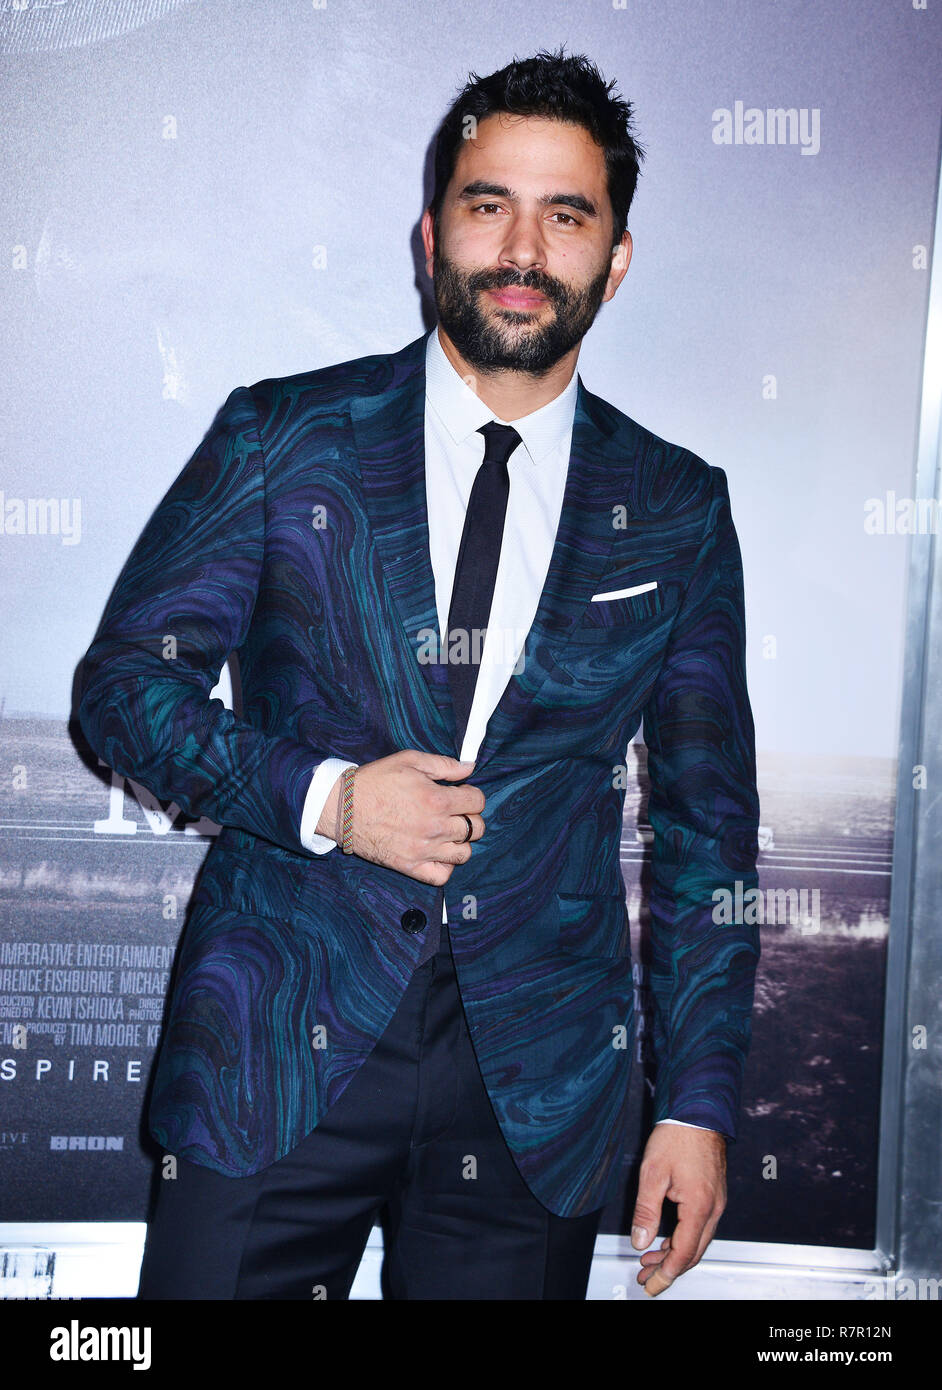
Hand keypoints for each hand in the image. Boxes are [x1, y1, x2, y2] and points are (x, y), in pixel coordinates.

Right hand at [316, 750, 484, 884]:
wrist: (343, 808)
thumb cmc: (375, 781)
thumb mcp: (409, 760)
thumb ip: (444, 765)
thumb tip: (471, 767)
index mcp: (436, 799)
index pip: (477, 802)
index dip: (472, 795)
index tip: (461, 794)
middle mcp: (434, 827)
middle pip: (476, 828)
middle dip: (470, 817)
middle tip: (456, 812)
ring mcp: (423, 850)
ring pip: (465, 854)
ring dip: (461, 842)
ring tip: (447, 832)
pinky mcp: (409, 866)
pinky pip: (442, 876)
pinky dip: (446, 866)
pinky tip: (438, 852)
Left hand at [630, 1124, 726, 1295]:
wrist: (698, 1112)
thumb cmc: (678, 1136)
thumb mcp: (653, 1174)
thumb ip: (646, 1211)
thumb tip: (640, 1240)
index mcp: (699, 1206)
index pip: (683, 1253)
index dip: (666, 1274)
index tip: (651, 1284)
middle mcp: (713, 1208)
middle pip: (693, 1252)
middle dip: (669, 1269)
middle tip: (646, 1277)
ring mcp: (716, 1202)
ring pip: (698, 1240)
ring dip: (675, 1254)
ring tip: (650, 1260)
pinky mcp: (713, 1194)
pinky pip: (700, 1226)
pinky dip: (683, 1238)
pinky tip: (666, 1239)